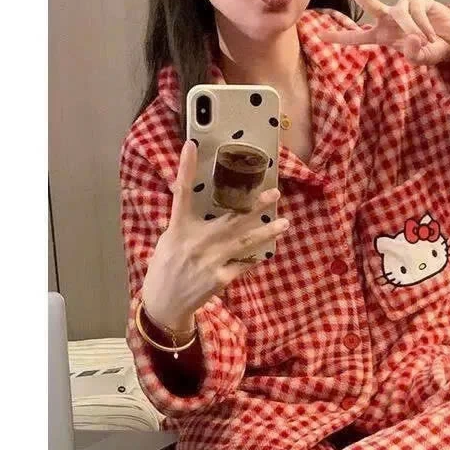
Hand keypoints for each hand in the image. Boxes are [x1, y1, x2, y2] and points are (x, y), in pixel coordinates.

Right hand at [141, 139, 288, 331]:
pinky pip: (243, 264)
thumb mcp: (168, 242)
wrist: (165, 304)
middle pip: (230, 218)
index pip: (181, 193)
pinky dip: (253, 259)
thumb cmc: (166, 269)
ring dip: (266, 232)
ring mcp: (210, 261)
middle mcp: (195, 242)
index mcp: (178, 229)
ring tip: (284, 222)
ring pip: (244, 242)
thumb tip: (200, 205)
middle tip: (274, 192)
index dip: (185, 168)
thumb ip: (185, 224)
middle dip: (255, 205)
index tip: (191, 145)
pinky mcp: (220, 278)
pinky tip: (264, 253)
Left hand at [318, 0, 449, 65]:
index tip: (321, 36)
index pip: (358, 37)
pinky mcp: (418, 0)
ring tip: (425, 41)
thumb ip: (414, 54)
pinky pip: (416, 12)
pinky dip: (424, 26)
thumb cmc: (431, 50)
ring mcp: (403, 7)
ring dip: (412, 29)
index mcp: (382, 36)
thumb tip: (411, 39)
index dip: (340, 37)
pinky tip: (431, 36)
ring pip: (400, 14)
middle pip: (368, 2)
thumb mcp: (421, 59)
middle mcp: (389, 18)